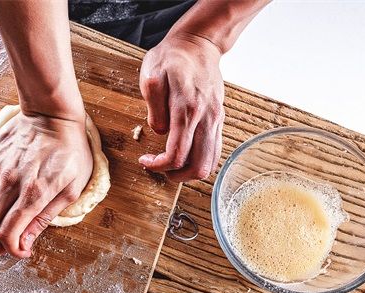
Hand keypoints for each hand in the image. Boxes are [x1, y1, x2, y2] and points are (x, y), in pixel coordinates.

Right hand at [0, 111, 91, 257]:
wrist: (53, 115)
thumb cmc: (70, 151)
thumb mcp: (72, 189)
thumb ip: (45, 217)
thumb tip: (25, 242)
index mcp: (34, 193)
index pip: (9, 234)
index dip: (12, 251)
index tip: (21, 252)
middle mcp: (10, 183)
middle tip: (4, 246)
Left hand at [138, 33, 225, 180]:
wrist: (198, 45)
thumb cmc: (170, 59)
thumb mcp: (151, 75)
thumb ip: (154, 106)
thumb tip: (159, 131)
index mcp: (187, 109)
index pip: (177, 154)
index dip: (158, 165)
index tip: (145, 161)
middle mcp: (206, 118)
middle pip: (198, 166)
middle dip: (175, 175)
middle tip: (158, 167)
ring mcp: (216, 120)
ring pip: (210, 163)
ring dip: (189, 171)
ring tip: (170, 164)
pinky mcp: (219, 119)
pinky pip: (215, 151)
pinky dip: (200, 160)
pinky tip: (184, 153)